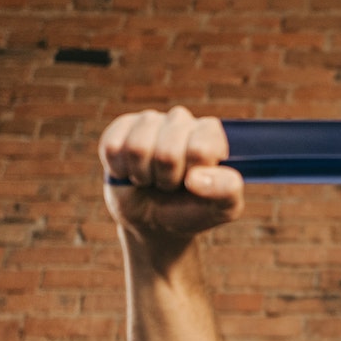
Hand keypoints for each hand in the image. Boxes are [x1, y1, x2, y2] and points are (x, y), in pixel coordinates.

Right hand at [99, 106, 243, 245]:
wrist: (157, 221)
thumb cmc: (195, 209)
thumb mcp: (224, 207)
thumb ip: (227, 190)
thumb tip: (195, 178)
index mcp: (211, 134)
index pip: (200, 150)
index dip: (193, 177)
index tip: (194, 184)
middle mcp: (181, 120)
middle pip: (167, 153)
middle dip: (167, 180)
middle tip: (171, 185)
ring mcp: (150, 120)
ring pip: (138, 148)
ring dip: (143, 175)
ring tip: (153, 178)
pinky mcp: (121, 127)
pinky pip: (113, 147)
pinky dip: (121, 170)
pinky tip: (131, 172)